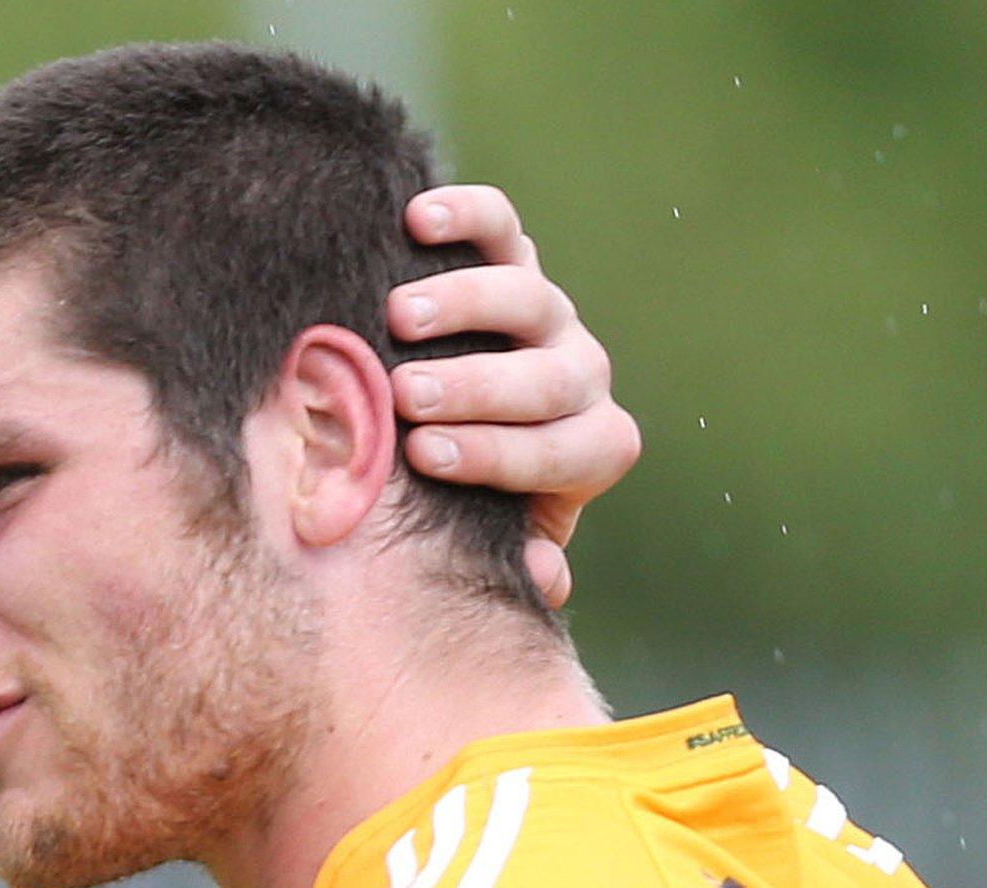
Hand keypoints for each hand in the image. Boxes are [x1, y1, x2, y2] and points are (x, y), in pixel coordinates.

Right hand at [385, 185, 639, 608]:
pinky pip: (501, 225)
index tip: (424, 456)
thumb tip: (541, 574)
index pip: (562, 451)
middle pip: (549, 377)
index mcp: (587, 447)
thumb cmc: (467, 495)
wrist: (460, 418)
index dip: (497, 454)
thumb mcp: (496, 535)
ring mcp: (548, 312)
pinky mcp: (512, 254)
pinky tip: (416, 220)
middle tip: (408, 396)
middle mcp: (579, 375)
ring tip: (399, 317)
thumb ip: (513, 557)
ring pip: (528, 294)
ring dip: (465, 305)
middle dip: (477, 388)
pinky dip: (465, 216)